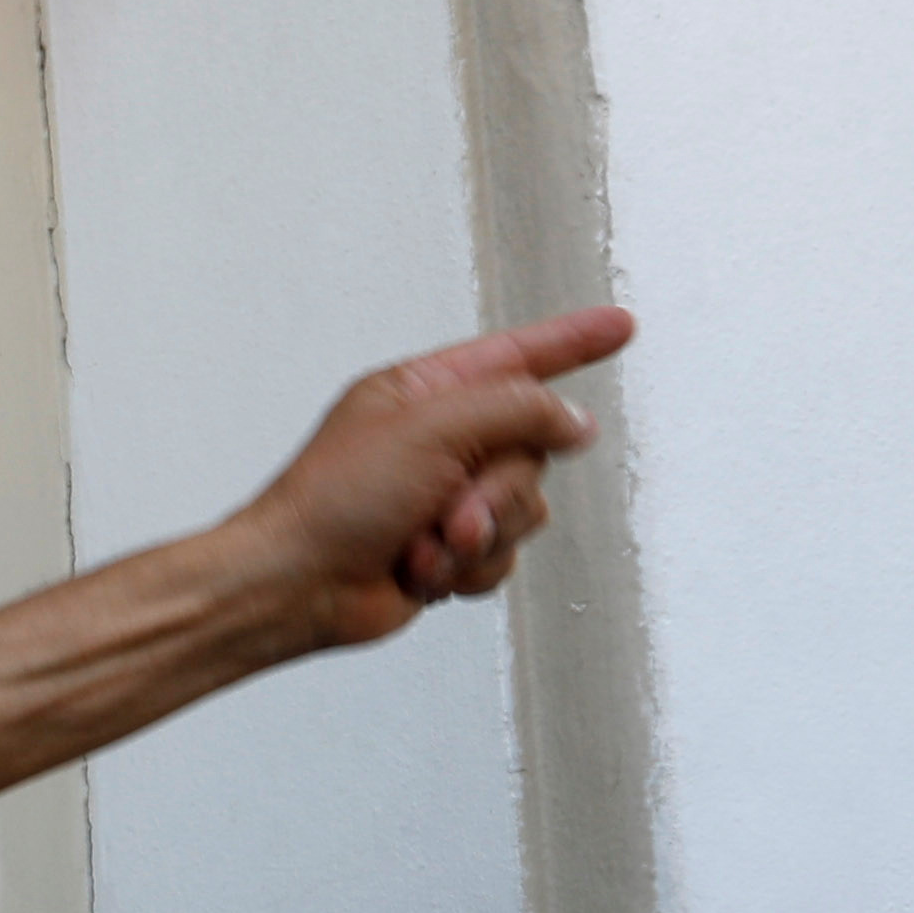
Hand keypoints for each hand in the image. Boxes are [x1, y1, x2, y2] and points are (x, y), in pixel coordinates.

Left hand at [228, 305, 634, 650]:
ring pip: (523, 511)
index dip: (570, 342)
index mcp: (423, 392)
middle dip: (496, 493)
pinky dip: (465, 570)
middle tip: (449, 509)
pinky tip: (418, 569)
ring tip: (422, 543)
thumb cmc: (330, 501)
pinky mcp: (448, 550)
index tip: (617, 326)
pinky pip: (501, 557)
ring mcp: (445, 498)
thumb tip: (573, 419)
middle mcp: (439, 441)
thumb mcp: (430, 429)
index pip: (516, 358)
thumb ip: (515, 410)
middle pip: (530, 452)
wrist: (297, 586)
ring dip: (476, 537)